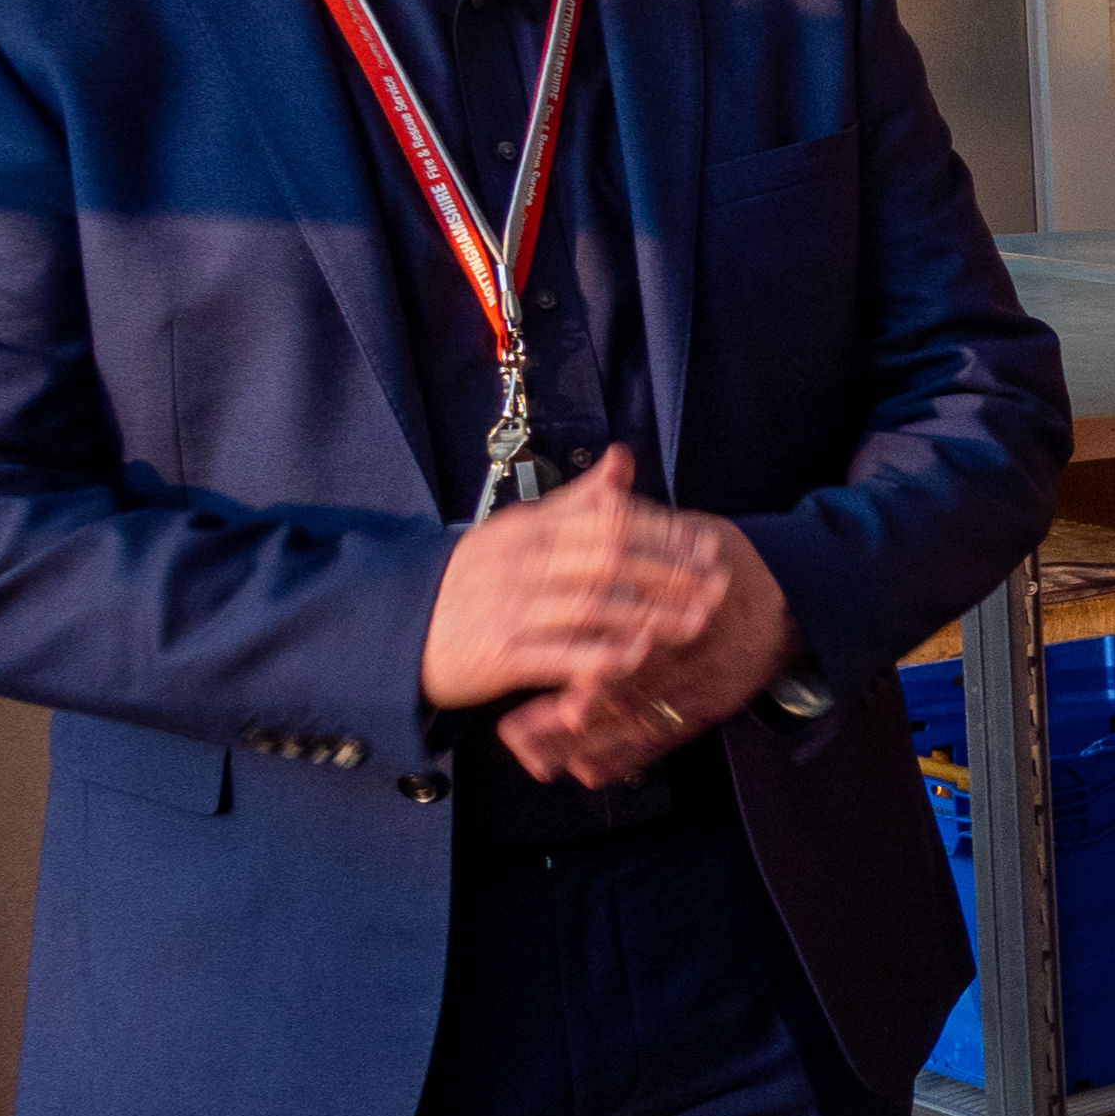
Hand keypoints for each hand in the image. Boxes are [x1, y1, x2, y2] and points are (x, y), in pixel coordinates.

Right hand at [417, 448, 720, 711]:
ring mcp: (511, 608)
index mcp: (529, 529)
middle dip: (671, 570)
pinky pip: (560, 654)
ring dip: (653, 614)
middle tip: (718, 582)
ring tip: (699, 620)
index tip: (706, 544)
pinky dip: (602, 655)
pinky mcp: (500, 655)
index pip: (607, 519)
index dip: (662, 531)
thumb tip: (622, 460)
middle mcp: (521, 563)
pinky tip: (640, 655)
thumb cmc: (472, 580)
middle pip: (610, 558)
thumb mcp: (517, 531)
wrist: (396, 629)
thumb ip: (575, 502)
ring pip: (594, 606)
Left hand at [494, 517, 797, 786]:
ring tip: (531, 756)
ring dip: (580, 746)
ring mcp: (698, 693)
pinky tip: (580, 772)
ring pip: (633, 726)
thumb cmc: (733, 568)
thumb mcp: (695, 533)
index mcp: (690, 609)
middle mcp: (693, 659)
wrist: (790, 609)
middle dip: (567, 719)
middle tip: (514, 731)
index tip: (545, 666)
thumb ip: (642, 520)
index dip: (591, 658)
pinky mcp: (699, 715)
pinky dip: (619, 761)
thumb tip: (603, 486)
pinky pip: (656, 745)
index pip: (637, 639)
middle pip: (626, 694)